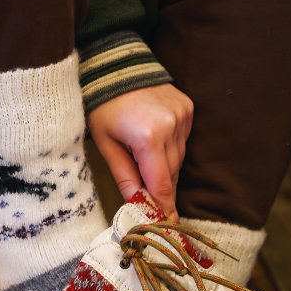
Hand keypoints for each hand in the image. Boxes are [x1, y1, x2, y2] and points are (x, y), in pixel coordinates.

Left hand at [87, 83, 193, 221]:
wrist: (114, 65)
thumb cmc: (102, 106)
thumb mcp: (106, 144)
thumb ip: (124, 176)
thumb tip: (137, 206)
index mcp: (148, 137)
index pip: (162, 184)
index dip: (165, 207)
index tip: (168, 225)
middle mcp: (171, 126)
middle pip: (172, 173)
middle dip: (160, 186)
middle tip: (150, 198)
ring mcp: (182, 115)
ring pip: (178, 157)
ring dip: (164, 166)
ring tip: (145, 157)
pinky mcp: (188, 108)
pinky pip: (183, 140)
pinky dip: (171, 146)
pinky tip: (155, 137)